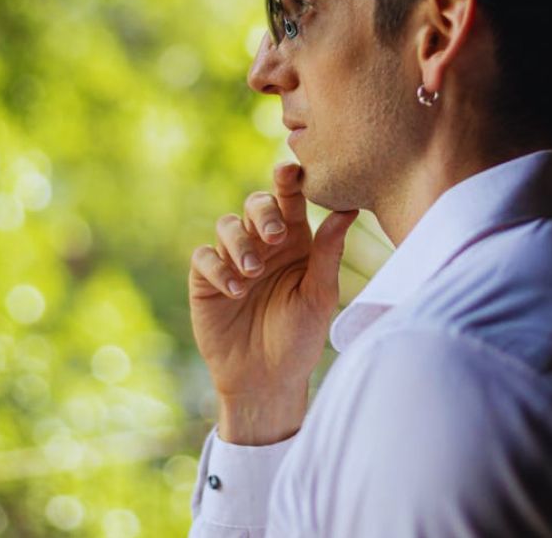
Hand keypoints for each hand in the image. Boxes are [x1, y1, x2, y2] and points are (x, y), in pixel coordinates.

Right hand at [188, 161, 357, 443]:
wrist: (266, 380)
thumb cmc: (300, 339)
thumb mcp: (319, 295)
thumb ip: (328, 252)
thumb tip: (348, 209)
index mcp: (295, 241)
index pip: (290, 201)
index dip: (288, 182)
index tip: (290, 171)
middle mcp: (262, 244)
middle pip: (255, 204)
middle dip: (262, 213)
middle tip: (273, 236)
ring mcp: (232, 259)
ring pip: (226, 225)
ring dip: (239, 243)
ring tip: (253, 273)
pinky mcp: (206, 279)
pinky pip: (203, 257)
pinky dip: (217, 268)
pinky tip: (234, 291)